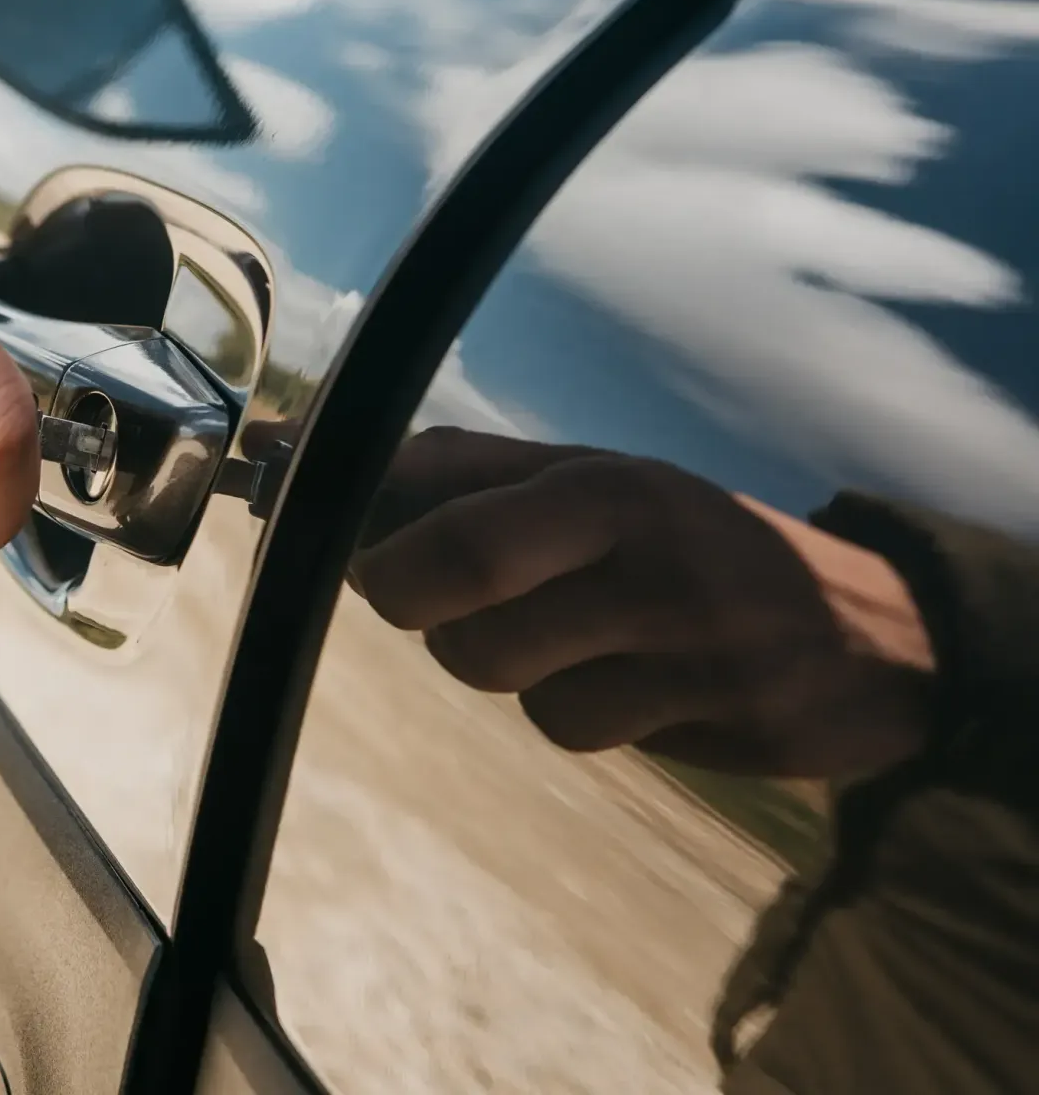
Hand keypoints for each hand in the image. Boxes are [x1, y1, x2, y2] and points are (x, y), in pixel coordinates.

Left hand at [348, 428, 937, 776]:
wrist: (873, 629)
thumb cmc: (689, 539)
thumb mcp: (599, 475)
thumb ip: (467, 473)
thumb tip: (317, 456)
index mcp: (611, 490)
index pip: (459, 538)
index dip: (380, 563)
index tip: (356, 559)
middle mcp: (650, 571)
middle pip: (470, 635)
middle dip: (433, 623)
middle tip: (437, 596)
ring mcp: (690, 657)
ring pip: (518, 692)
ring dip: (512, 668)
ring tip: (566, 628)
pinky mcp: (715, 726)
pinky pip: (579, 733)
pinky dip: (574, 709)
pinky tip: (622, 675)